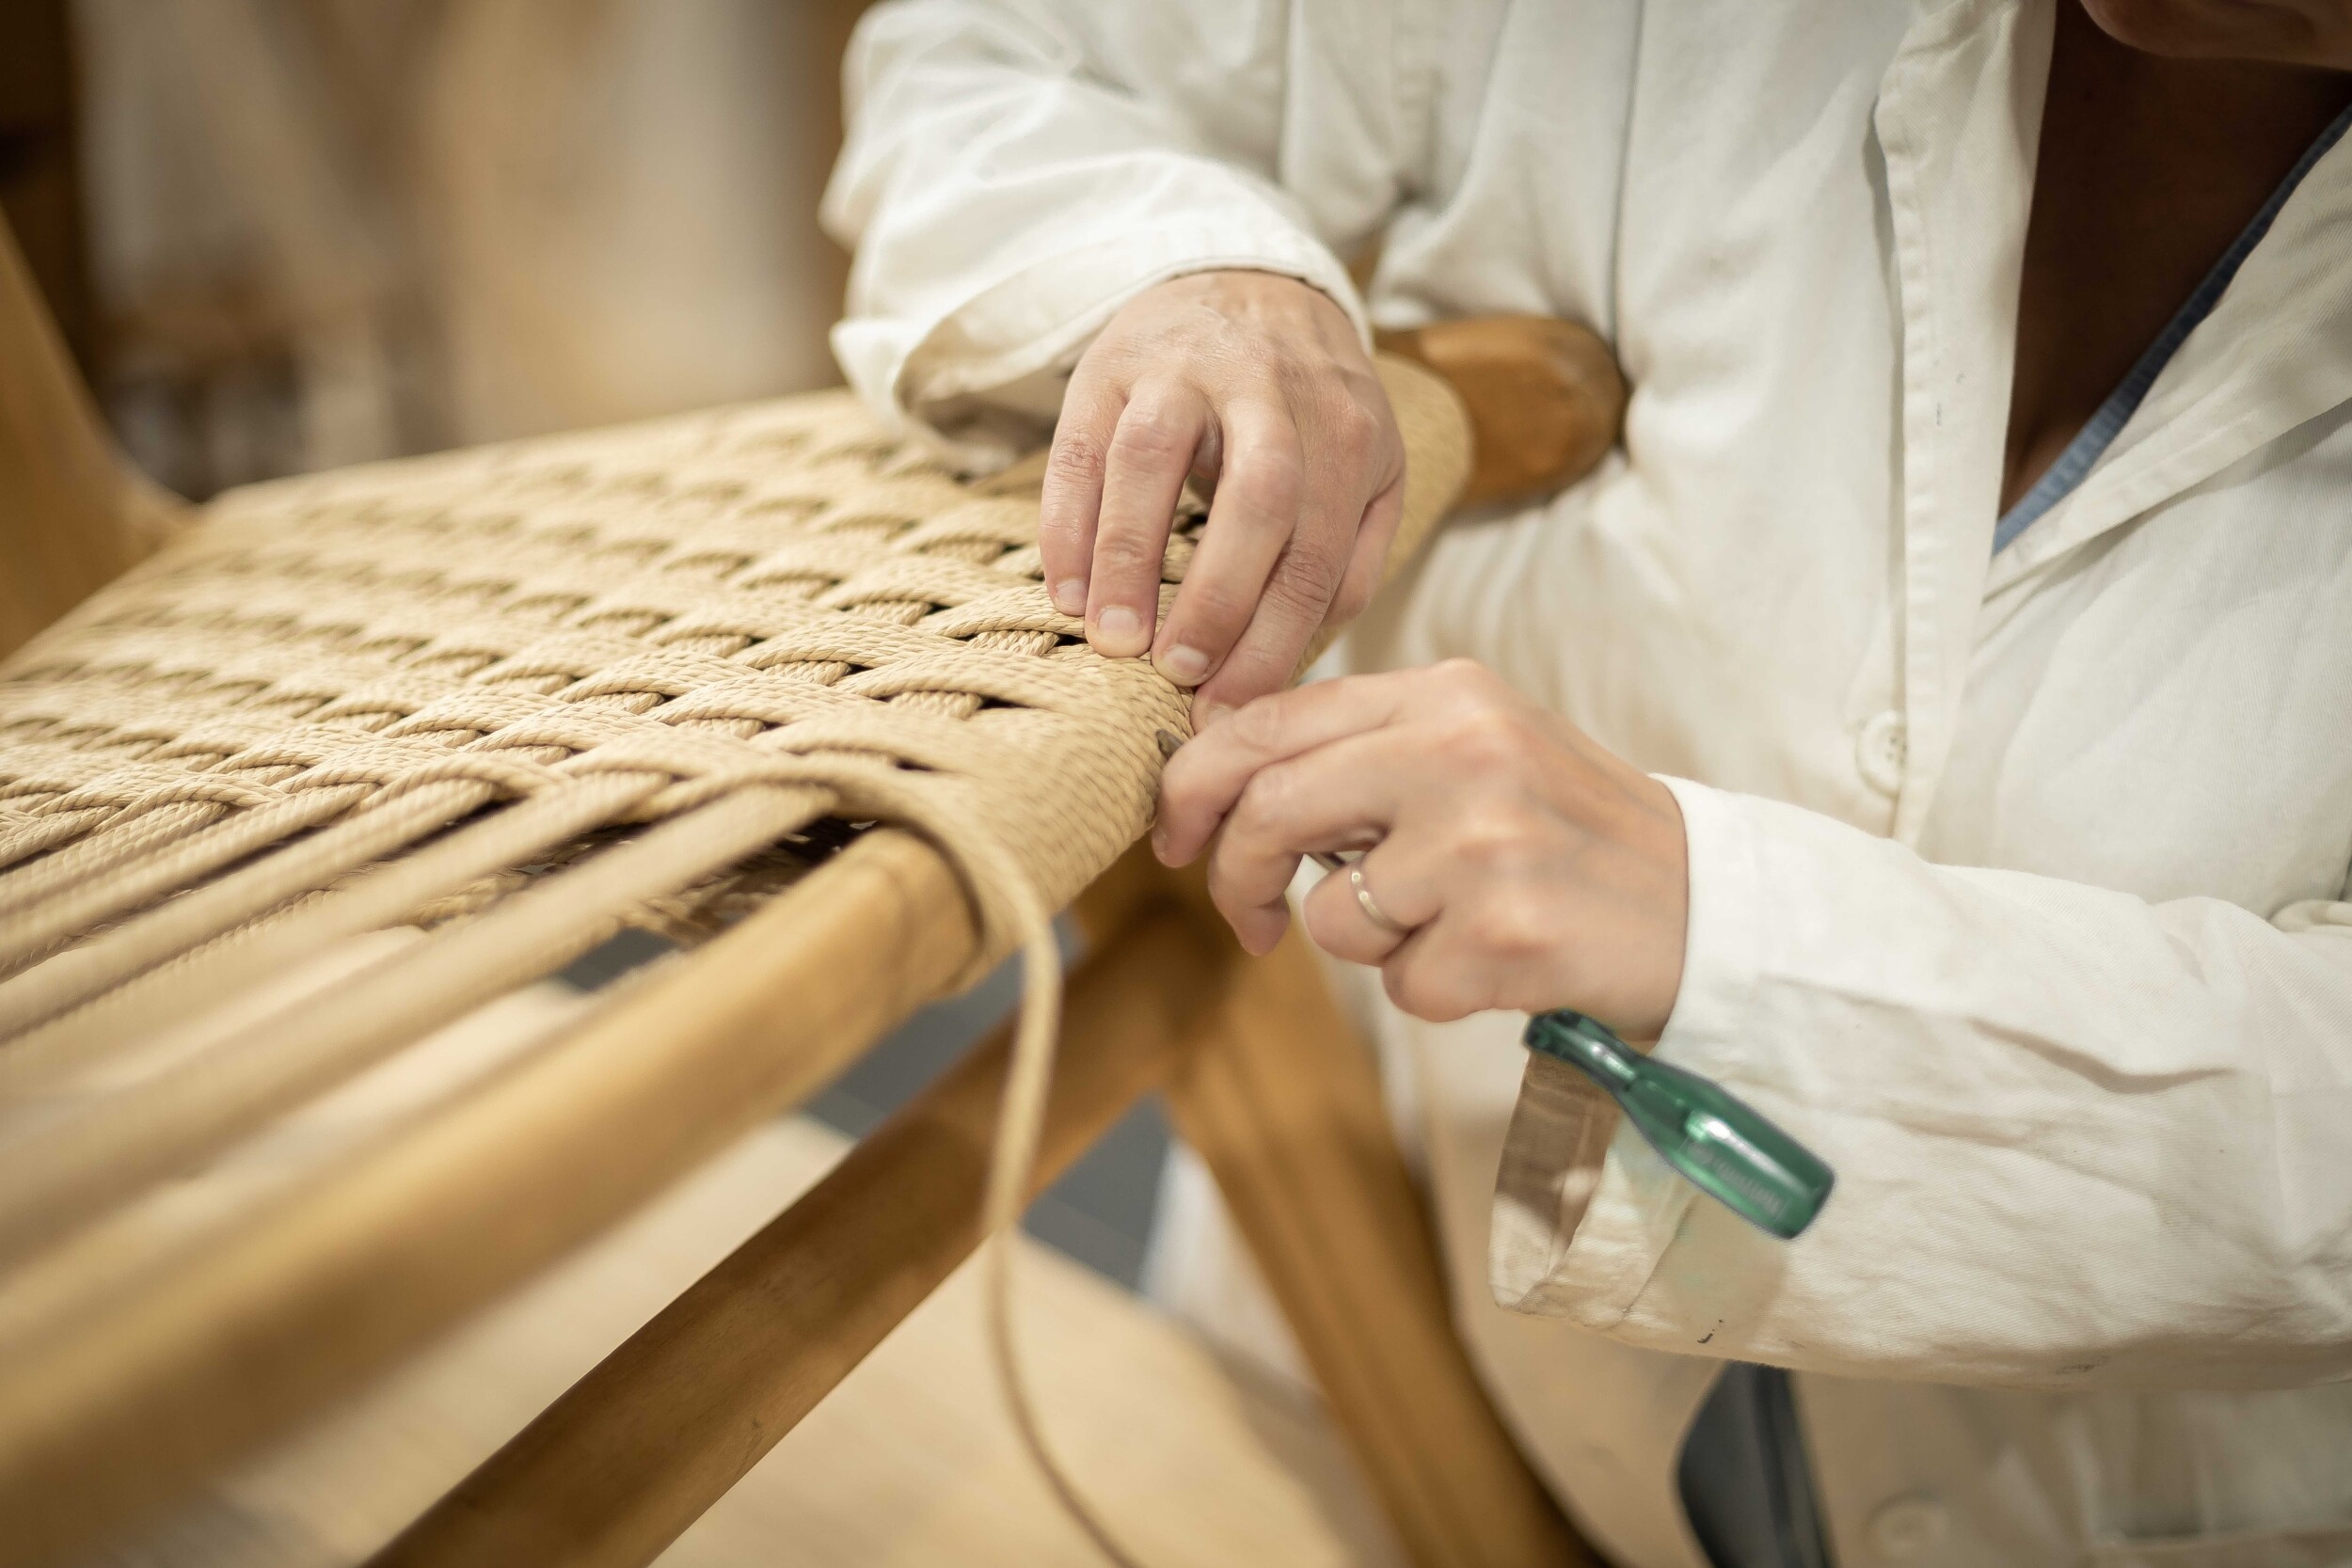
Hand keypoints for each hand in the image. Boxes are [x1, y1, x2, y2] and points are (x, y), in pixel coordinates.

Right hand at [1043, 270, 1404, 723]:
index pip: (1317, 551)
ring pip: (1152, 459)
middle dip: (1217, 597)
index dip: (1274, 640)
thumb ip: (1355, 556)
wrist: (1249, 282)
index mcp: (1346, 430)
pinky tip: (1066, 590)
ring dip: (1128, 557)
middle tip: (1177, 674)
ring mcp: (1185, 368)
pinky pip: (1080, 447)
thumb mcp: (1369, 466)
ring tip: (1110, 640)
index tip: (1232, 708)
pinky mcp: (1109, 364)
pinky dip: (1067, 523)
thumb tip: (1303, 652)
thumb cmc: (1309, 410)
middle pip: (1255, 496)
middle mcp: (1271, 388)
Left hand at [1153, 660, 1689, 1037]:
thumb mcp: (1476, 749)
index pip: (1270, 719)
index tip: (1176, 832)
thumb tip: (1219, 770)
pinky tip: (1495, 960)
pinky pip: (1400, 984)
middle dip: (1238, 875)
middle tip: (1250, 917)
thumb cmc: (1566, 832)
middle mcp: (1463, 751)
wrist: (1703, 905)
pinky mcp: (1505, 932)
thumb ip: (1363, 748)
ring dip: (1370, 944)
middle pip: (1271, 809)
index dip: (1194, 780)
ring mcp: (1486, 842)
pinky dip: (1431, 988)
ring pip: (1331, 916)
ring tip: (1452, 923)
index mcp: (1447, 693)